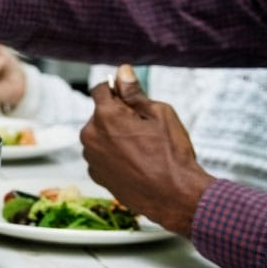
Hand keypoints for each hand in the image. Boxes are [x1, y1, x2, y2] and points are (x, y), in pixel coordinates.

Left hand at [80, 65, 215, 234]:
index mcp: (104, 116)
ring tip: (142, 148)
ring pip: (100, 136)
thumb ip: (135, 92)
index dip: (116, 89)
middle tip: (144, 127)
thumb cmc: (171, 154)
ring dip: (114, 136)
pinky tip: (135, 163)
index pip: (100, 89)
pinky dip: (113, 155)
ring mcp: (92, 158)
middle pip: (100, 114)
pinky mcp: (97, 176)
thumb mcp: (159, 114)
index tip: (129, 94)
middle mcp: (91, 136)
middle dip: (117, 115)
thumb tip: (122, 71)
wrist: (175, 196)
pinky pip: (102, 156)